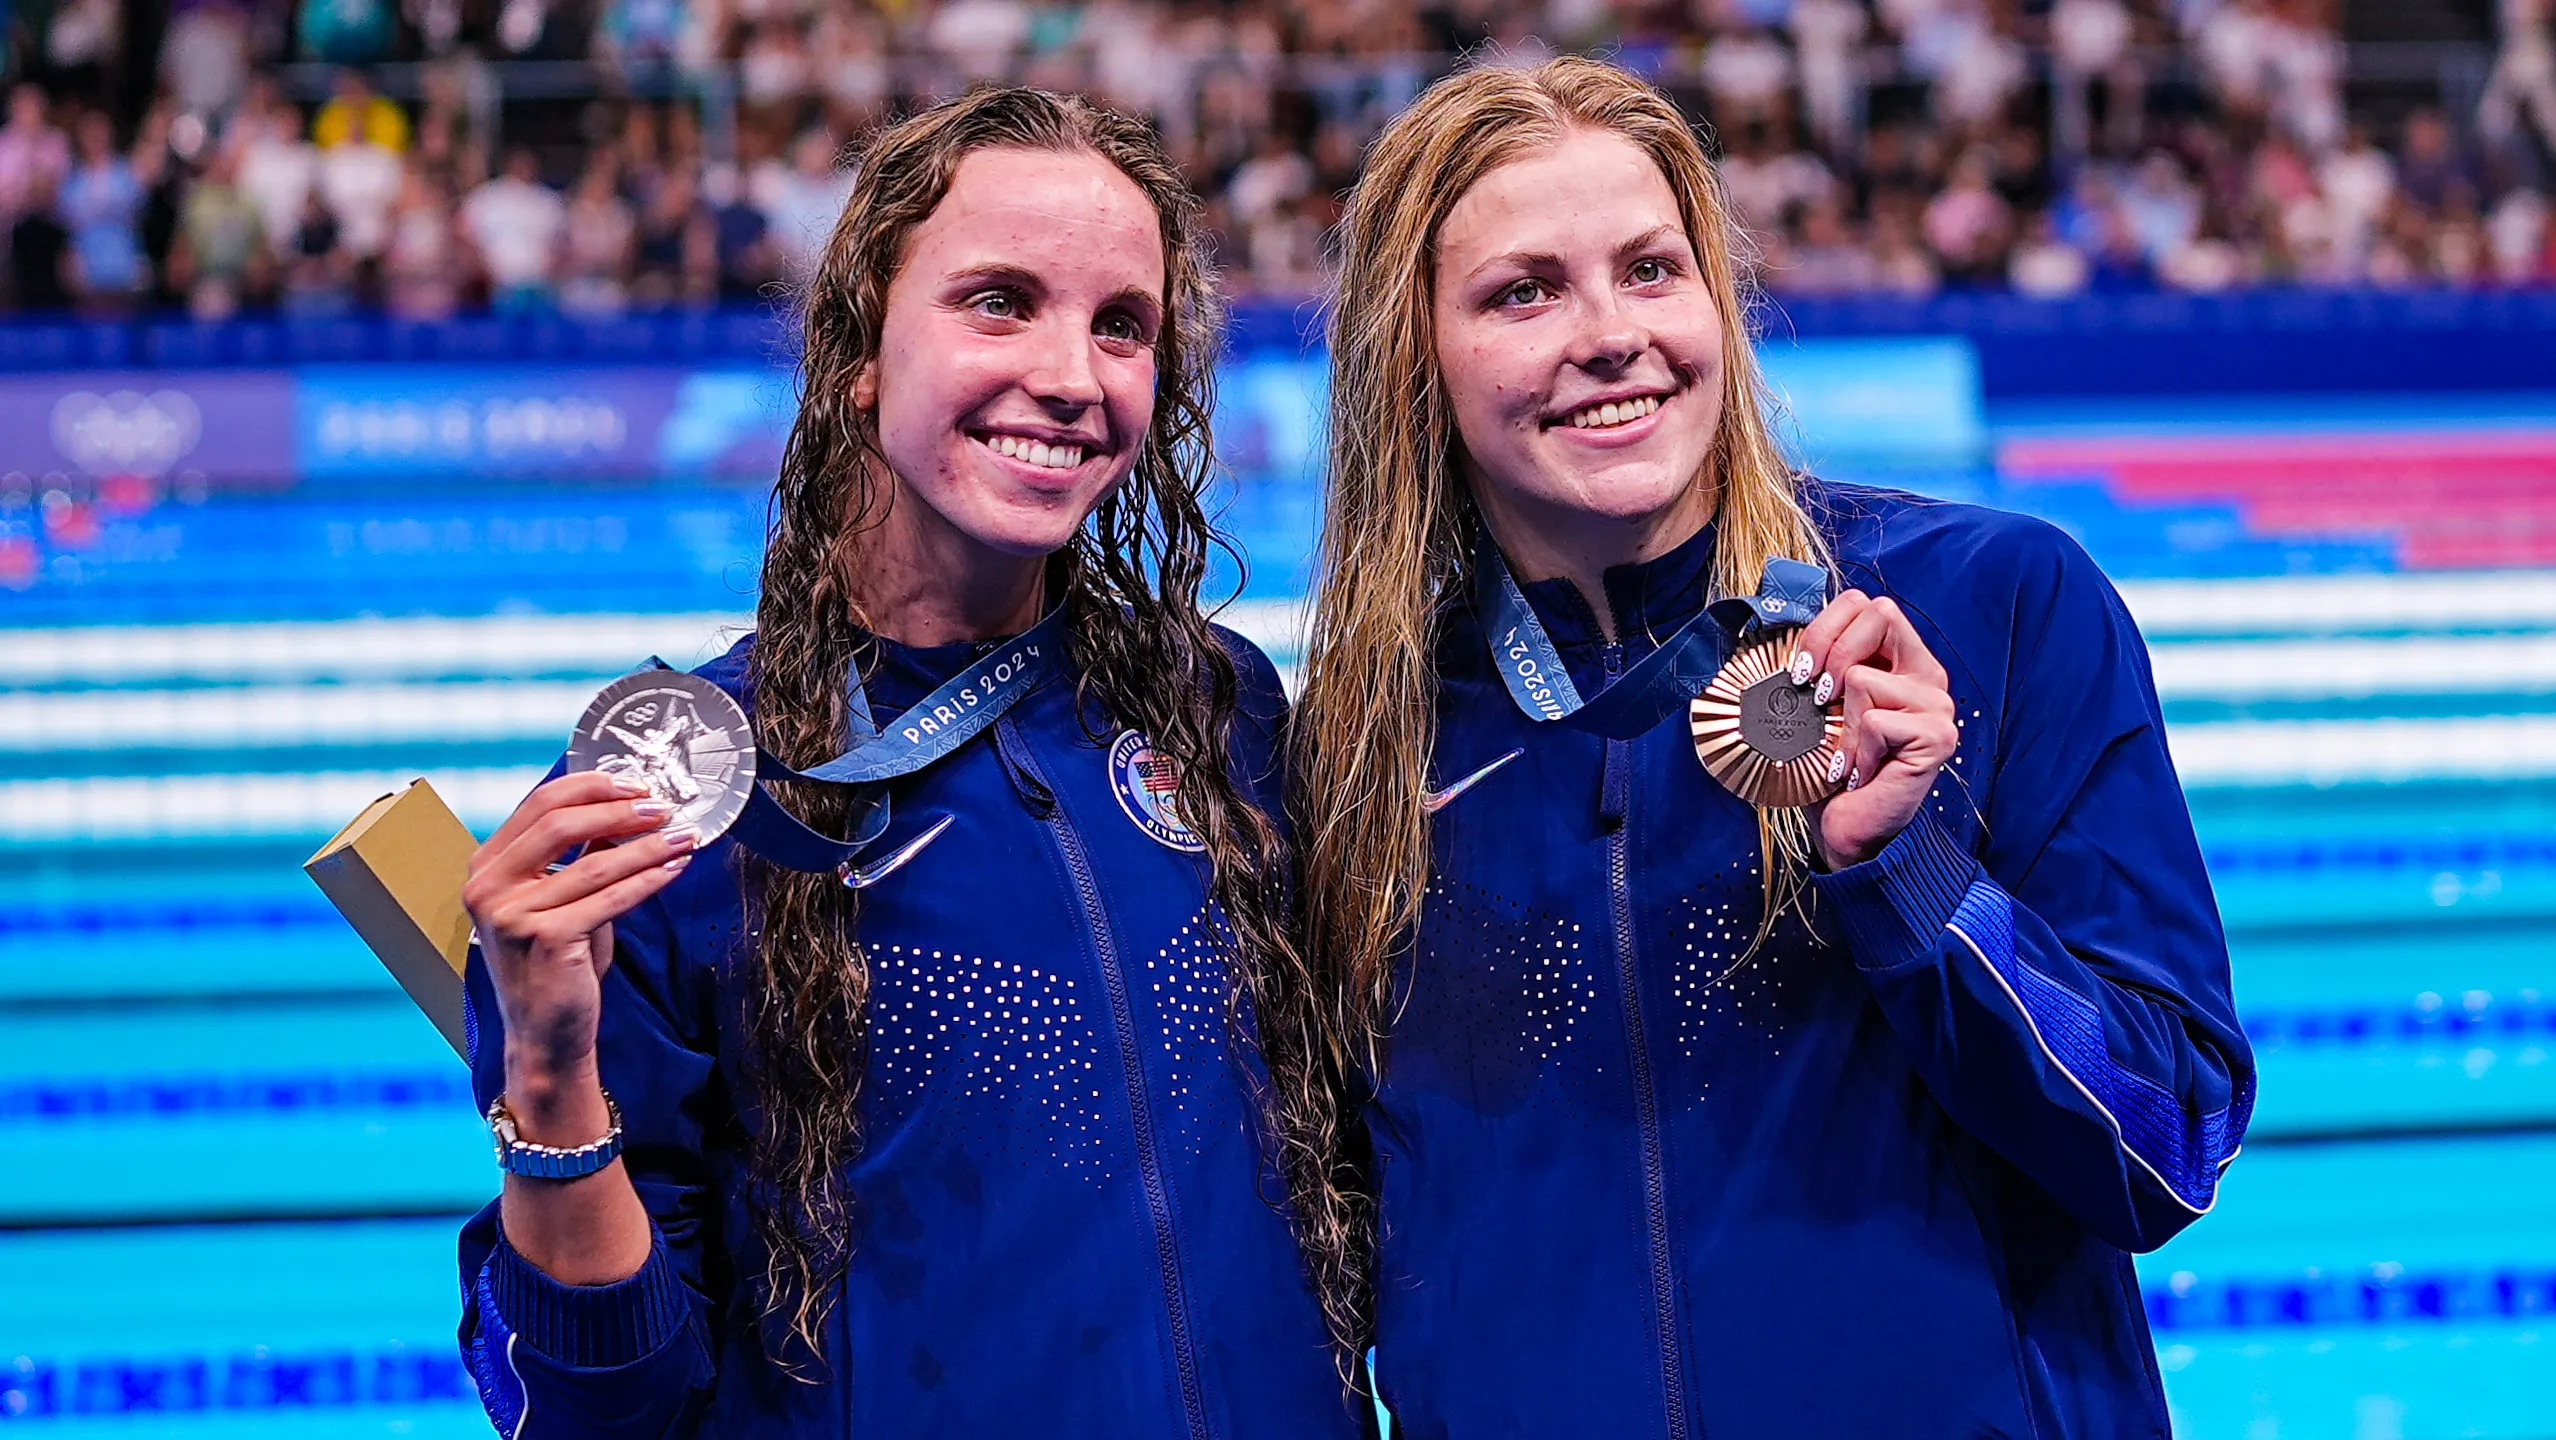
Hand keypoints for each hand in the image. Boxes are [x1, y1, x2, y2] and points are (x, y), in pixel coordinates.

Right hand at [461, 770, 697, 1131]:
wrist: (545, 1034)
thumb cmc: (557, 965)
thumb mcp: (561, 901)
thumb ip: (579, 858)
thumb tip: (625, 812)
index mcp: (485, 867)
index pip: (539, 804)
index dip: (592, 787)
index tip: (636, 785)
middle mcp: (488, 886)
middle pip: (560, 821)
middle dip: (619, 809)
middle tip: (663, 808)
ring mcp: (512, 914)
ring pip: (594, 862)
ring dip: (647, 845)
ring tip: (683, 836)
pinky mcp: (545, 940)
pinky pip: (610, 898)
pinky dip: (648, 879)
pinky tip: (674, 869)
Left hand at [1789, 590, 1959, 870]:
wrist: (1849, 831)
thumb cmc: (1828, 768)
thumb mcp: (1817, 708)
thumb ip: (1817, 666)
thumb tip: (1773, 626)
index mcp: (1901, 660)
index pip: (1867, 605)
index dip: (1825, 626)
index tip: (1799, 670)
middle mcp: (1927, 674)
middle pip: (1880, 612)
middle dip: (1832, 650)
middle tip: (1813, 694)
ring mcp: (1938, 705)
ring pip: (1865, 678)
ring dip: (1840, 724)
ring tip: (1845, 757)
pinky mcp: (1937, 736)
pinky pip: (1876, 721)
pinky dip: (1855, 752)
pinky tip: (1860, 774)